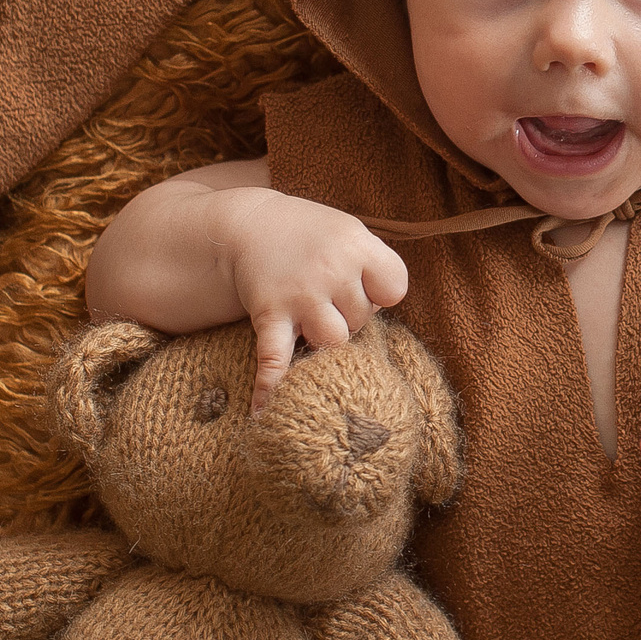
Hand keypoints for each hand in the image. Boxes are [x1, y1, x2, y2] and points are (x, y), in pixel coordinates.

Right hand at [216, 189, 408, 410]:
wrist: (246, 225)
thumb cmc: (308, 236)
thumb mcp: (347, 232)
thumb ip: (372, 265)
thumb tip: (388, 308)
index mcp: (356, 243)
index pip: (394, 287)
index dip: (381, 292)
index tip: (363, 284)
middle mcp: (331, 268)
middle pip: (362, 317)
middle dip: (347, 314)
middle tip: (326, 293)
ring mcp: (301, 294)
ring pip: (334, 341)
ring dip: (324, 338)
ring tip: (309, 321)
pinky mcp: (271, 314)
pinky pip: (276, 358)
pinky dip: (270, 388)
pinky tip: (262, 414)